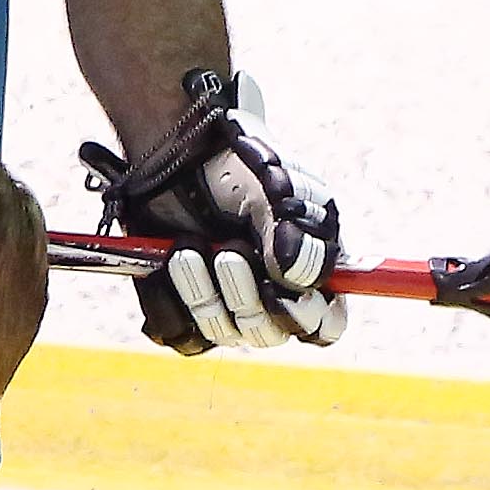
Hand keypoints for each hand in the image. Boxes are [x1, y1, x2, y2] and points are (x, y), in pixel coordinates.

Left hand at [83, 69, 349, 353]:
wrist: (184, 155)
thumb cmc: (245, 169)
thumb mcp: (280, 188)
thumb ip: (298, 232)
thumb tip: (293, 277)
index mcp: (311, 275)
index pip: (325, 324)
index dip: (309, 317)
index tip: (280, 289)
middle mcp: (271, 300)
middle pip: (270, 334)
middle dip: (245, 297)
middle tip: (228, 254)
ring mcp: (226, 309)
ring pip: (223, 333)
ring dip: (203, 293)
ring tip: (186, 247)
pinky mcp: (180, 310)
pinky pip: (175, 334)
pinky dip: (166, 302)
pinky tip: (164, 262)